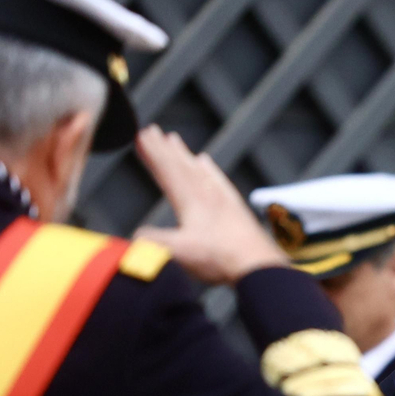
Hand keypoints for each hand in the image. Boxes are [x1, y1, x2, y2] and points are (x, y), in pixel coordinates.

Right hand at [133, 125, 286, 284]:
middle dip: (164, 148)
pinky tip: (207, 163)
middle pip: (181, 165)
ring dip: (184, 154)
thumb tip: (135, 236)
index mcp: (191, 200)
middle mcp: (207, 194)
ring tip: (174, 140)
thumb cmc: (221, 259)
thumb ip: (152, 242)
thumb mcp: (178, 252)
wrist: (258, 265)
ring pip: (199, 170)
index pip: (167, 170)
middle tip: (152, 130)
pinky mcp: (236, 209)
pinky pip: (219, 181)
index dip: (152, 153)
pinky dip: (210, 169)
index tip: (141, 135)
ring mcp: (223, 200)